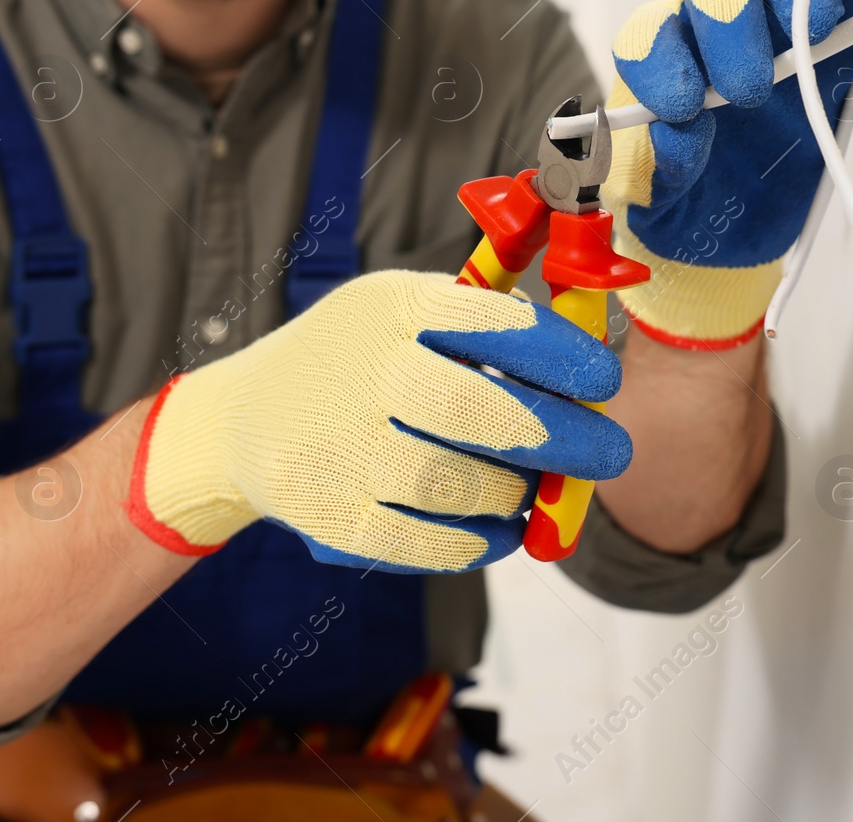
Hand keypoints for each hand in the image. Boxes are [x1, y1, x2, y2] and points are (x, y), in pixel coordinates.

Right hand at [124, 271, 631, 572]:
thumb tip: (590, 363)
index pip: (494, 323)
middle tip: (611, 452)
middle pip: (478, 409)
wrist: (241, 421)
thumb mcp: (402, 312)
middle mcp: (361, 371)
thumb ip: (486, 324)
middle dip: (562, 436)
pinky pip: (421, 542)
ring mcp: (336, 447)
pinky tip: (501, 528)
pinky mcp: (326, 514)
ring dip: (514, 491)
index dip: (563, 355)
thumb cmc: (356, 363)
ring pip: (453, 482)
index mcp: (392, 308)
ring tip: (532, 486)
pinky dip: (475, 541)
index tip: (606, 381)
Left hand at [602, 0, 852, 348]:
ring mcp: (774, 31)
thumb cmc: (684, 203)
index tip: (682, 106)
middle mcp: (711, 33)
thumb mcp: (649, 199)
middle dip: (732, 31)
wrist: (730, 234)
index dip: (663, 60)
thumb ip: (648, 168)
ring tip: (818, 27)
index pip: (649, 34)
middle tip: (748, 91)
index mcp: (658, 62)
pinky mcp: (831, 43)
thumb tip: (673, 135)